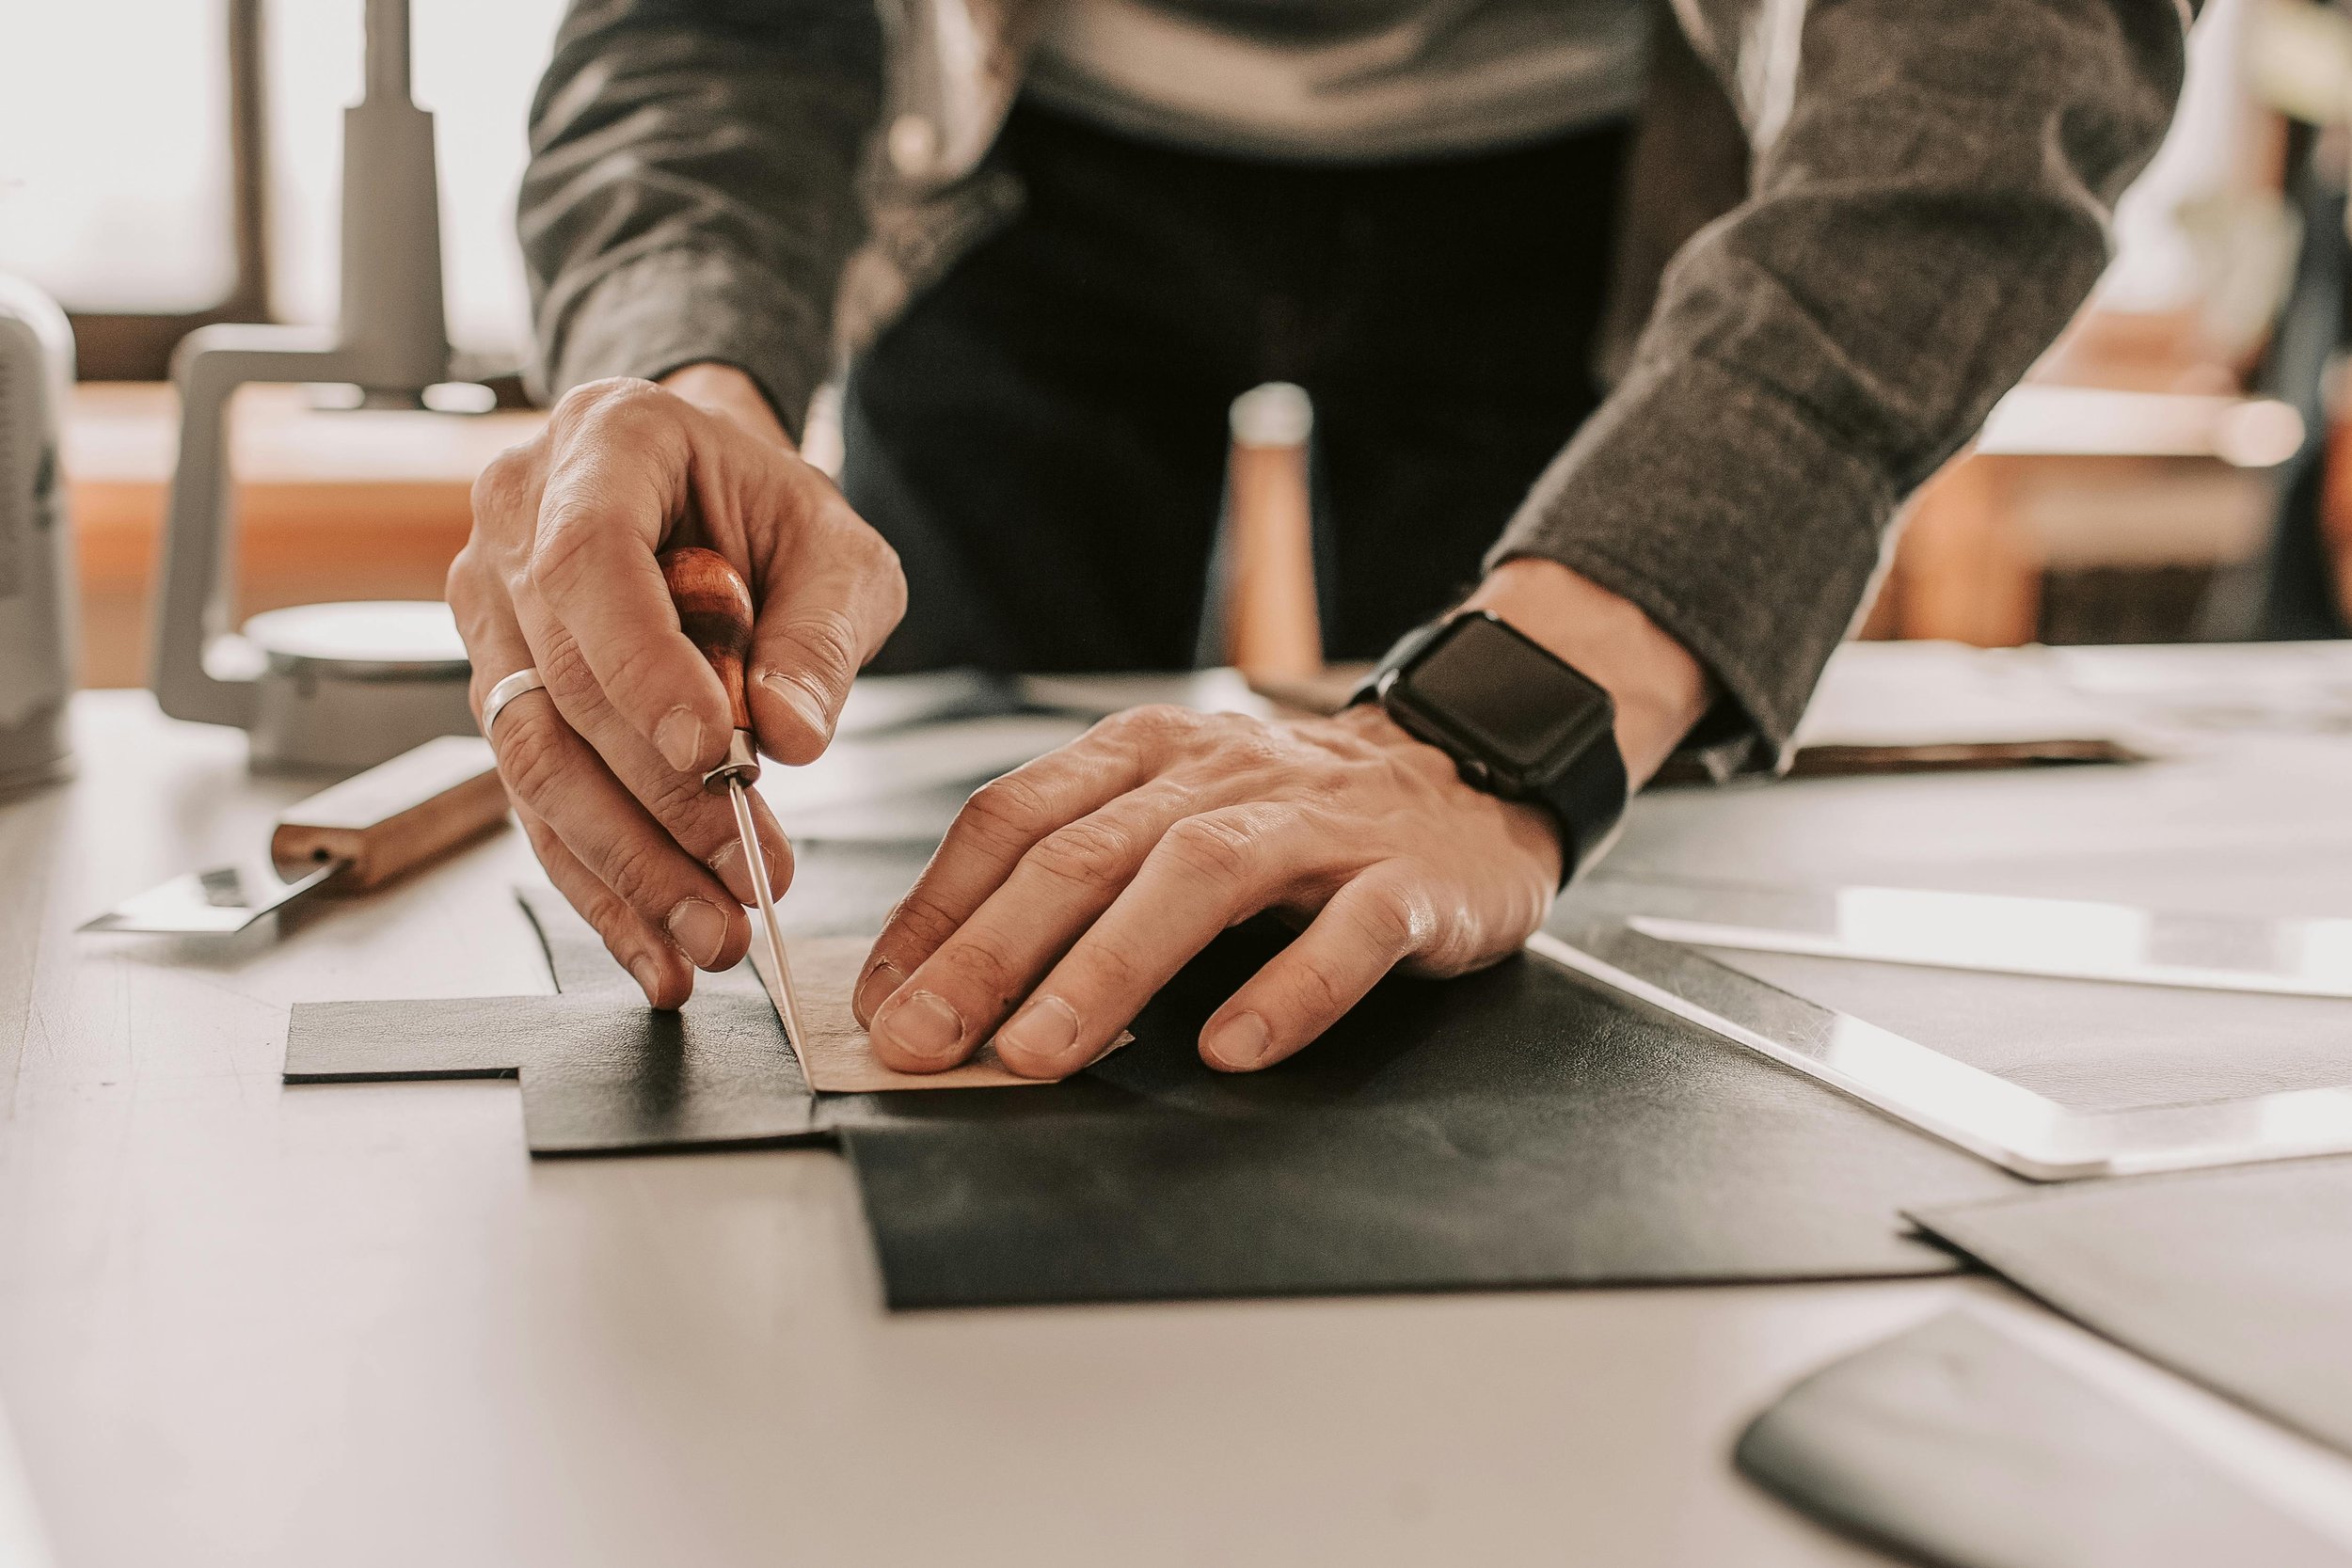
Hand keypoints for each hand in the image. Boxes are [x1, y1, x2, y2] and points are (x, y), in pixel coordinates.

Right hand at [448, 367, 905, 1005]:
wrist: (708, 493)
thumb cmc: (771, 510)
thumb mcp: (837, 549)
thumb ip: (822, 633)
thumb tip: (790, 736)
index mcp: (601, 446)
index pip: (588, 560)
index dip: (640, 665)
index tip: (710, 752)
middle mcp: (514, 523)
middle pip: (559, 681)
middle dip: (658, 801)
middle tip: (747, 876)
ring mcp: (489, 612)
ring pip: (532, 759)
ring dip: (626, 863)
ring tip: (715, 932)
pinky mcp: (498, 694)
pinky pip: (534, 806)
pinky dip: (600, 887)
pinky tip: (657, 952)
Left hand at [852, 703, 1566, 1076]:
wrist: (1473, 772)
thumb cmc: (1295, 816)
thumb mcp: (1175, 812)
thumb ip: (1076, 873)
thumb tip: (944, 983)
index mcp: (1143, 753)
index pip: (1013, 818)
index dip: (936, 909)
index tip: (878, 998)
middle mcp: (1219, 774)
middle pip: (1085, 852)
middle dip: (989, 951)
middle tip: (922, 1040)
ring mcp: (1318, 824)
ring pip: (1199, 877)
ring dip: (1108, 967)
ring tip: (1039, 1053)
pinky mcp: (1408, 879)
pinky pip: (1348, 933)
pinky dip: (1288, 990)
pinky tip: (1234, 1048)